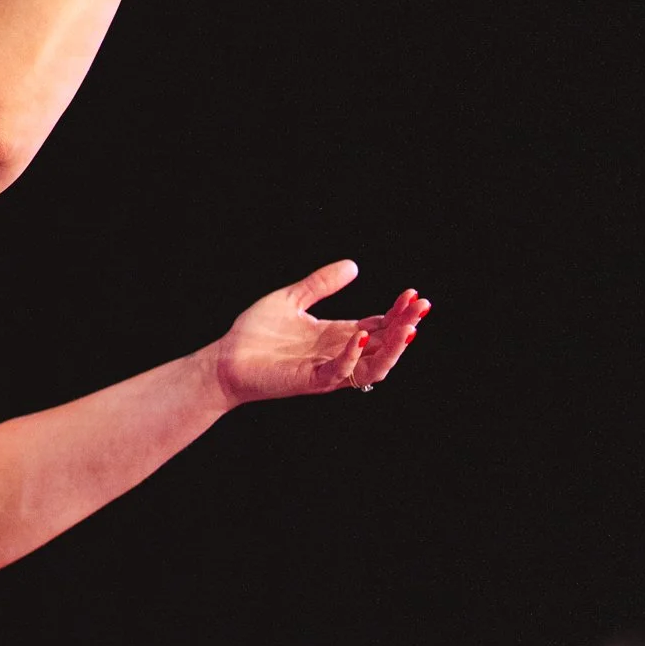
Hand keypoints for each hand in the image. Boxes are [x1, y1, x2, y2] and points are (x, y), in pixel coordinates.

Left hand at [207, 259, 430, 406]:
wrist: (223, 361)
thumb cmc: (255, 335)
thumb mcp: (290, 301)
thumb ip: (319, 284)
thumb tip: (353, 265)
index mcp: (338, 336)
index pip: (380, 325)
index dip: (398, 312)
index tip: (414, 294)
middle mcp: (338, 354)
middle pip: (385, 345)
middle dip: (406, 326)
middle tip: (421, 306)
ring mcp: (326, 369)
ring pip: (374, 367)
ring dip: (393, 348)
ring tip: (408, 326)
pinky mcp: (309, 380)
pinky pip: (340, 372)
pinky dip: (353, 355)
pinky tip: (361, 335)